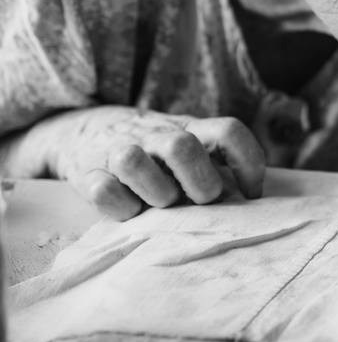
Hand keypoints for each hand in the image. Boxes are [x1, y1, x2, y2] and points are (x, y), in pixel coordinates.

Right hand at [42, 105, 265, 220]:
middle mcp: (155, 137)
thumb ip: (217, 166)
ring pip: (132, 160)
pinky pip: (102, 191)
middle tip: (200, 201)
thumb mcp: (188, 148)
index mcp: (189, 130)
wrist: (82, 131)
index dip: (247, 162)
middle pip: (182, 146)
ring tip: (161, 205)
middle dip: (199, 183)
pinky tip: (130, 211)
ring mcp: (118, 152)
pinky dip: (120, 207)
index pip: (228, 131)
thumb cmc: (153, 154)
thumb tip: (251, 201)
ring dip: (155, 192)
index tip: (250, 193)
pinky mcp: (87, 175)